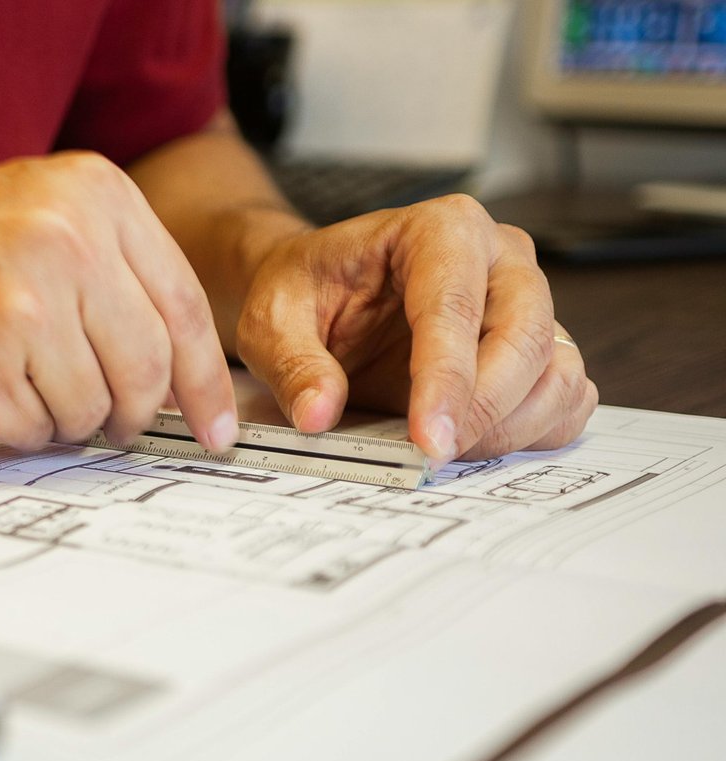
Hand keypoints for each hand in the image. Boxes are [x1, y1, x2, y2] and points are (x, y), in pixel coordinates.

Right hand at [0, 153, 236, 450]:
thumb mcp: (34, 212)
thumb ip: (112, 269)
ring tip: (23, 384)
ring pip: (92, 407)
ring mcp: (21, 312)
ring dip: (67, 417)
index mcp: (90, 198)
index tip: (216, 423)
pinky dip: (21, 426)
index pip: (181, 306)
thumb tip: (183, 366)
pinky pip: (36, 430)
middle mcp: (63, 245)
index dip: (204, 379)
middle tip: (118, 424)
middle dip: (136, 411)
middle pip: (146, 368)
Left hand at [234, 195, 597, 463]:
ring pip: (556, 369)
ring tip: (443, 448)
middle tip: (432, 453)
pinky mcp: (536, 345)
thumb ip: (294, 365)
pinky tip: (477, 441)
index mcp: (438, 230)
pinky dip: (533, 429)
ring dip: (510, 425)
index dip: (446, 380)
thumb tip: (318, 414)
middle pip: (526, 335)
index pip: (454, 306)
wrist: (320, 289)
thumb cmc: (305, 291)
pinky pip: (565, 394)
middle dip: (484, 408)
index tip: (427, 439)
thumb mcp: (272, 320)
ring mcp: (525, 300)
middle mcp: (499, 256)